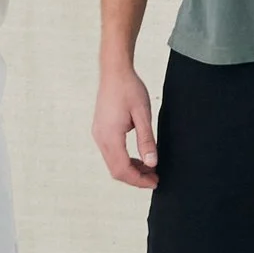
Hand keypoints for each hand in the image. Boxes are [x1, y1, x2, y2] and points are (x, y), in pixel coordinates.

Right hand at [93, 59, 158, 188]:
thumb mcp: (143, 114)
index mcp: (110, 136)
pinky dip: (124, 160)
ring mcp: (98, 134)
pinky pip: (111, 153)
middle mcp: (101, 138)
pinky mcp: (100, 130)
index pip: (122, 169)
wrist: (114, 71)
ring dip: (130, 169)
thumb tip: (152, 163)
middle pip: (116, 170)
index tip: (155, 181)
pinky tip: (139, 157)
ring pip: (112, 163)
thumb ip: (146, 140)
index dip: (139, 180)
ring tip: (150, 168)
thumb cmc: (129, 89)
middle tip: (155, 178)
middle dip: (135, 178)